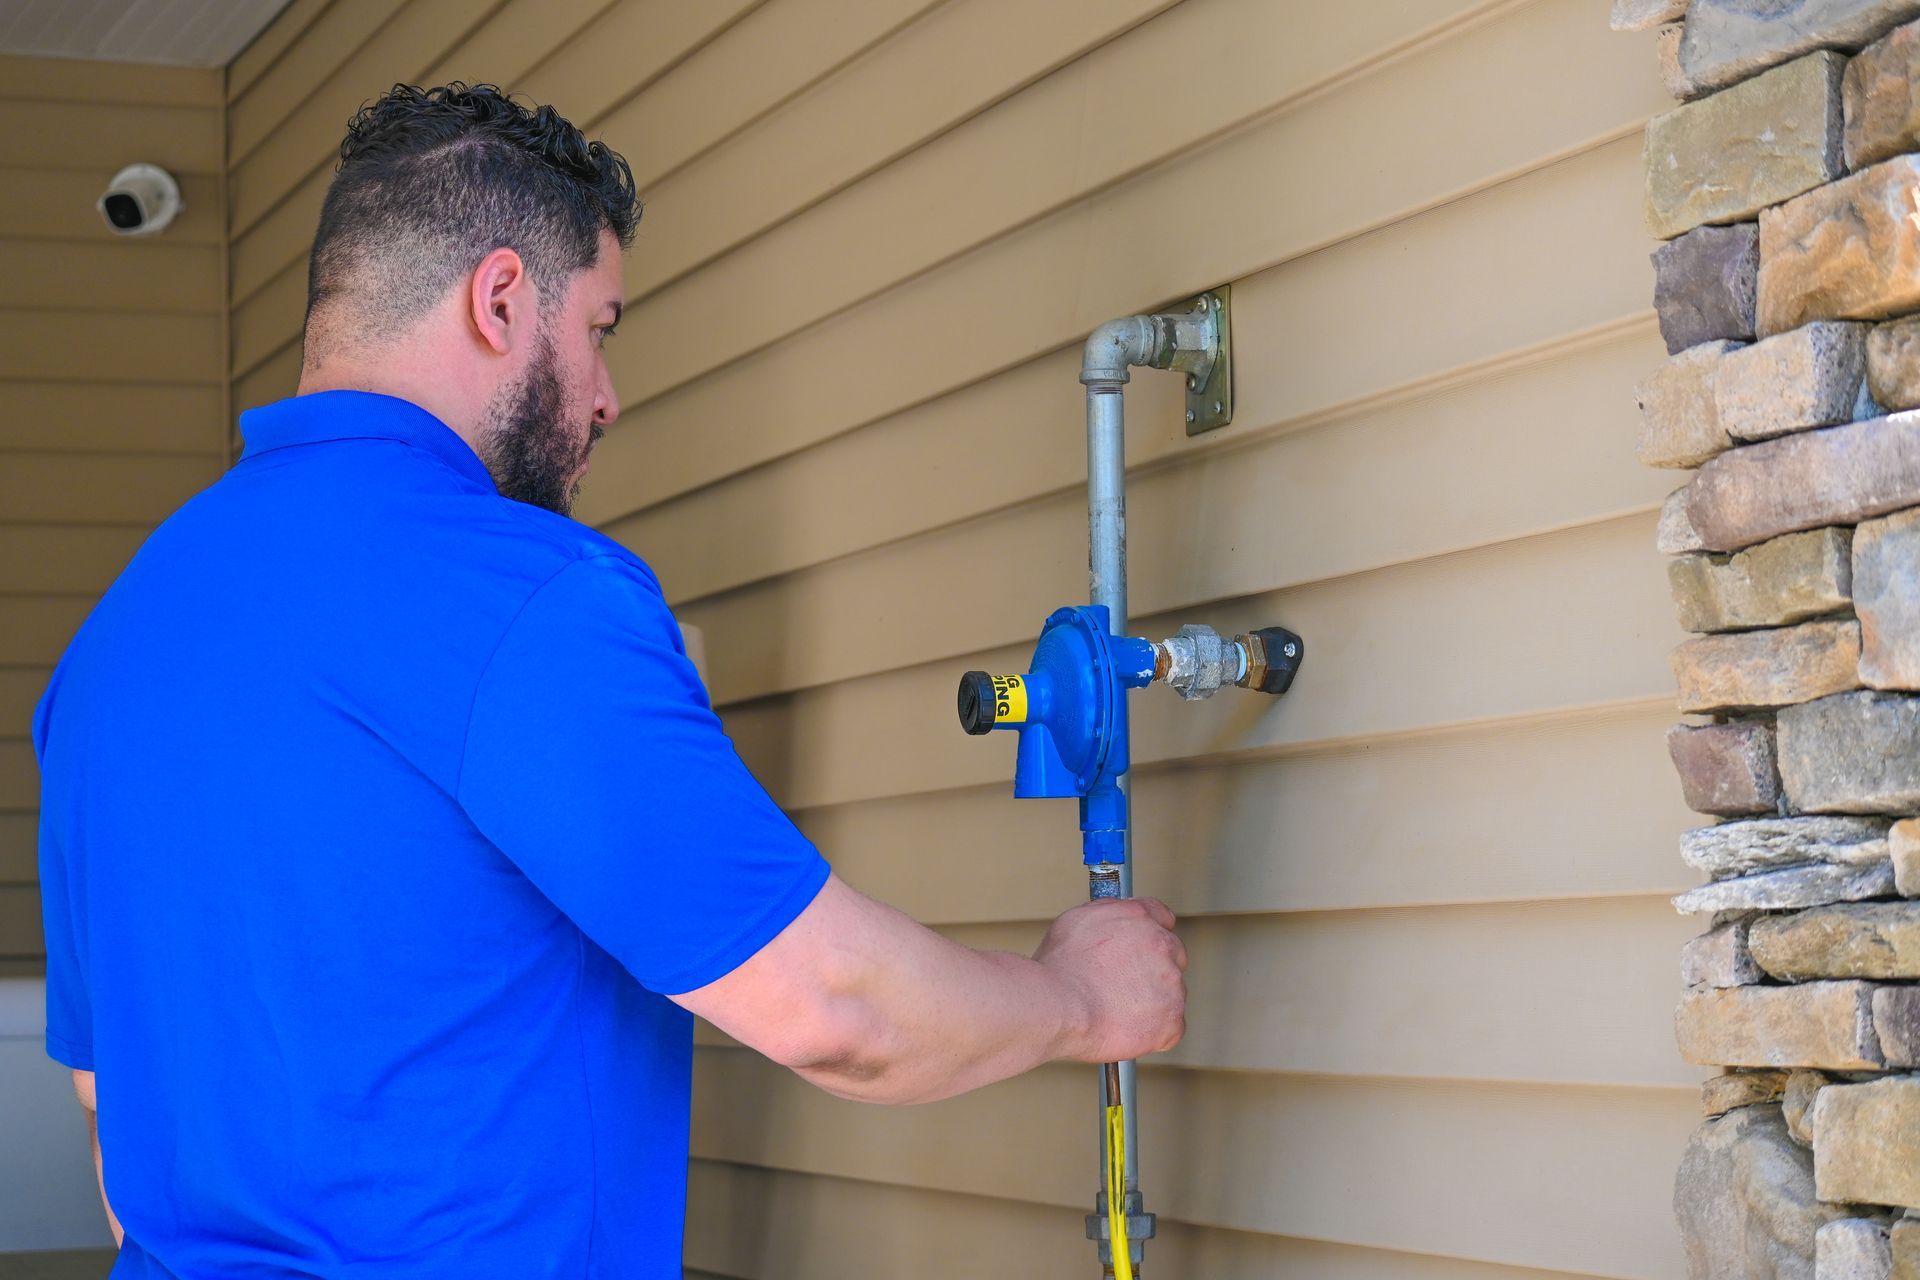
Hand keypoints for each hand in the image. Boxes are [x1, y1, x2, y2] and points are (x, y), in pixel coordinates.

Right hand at [1033, 897, 1186, 1063]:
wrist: (1060, 1006)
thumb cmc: (1060, 969)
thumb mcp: (1077, 920)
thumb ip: (1108, 912)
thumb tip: (1116, 914)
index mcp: (1139, 918)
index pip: (1162, 918)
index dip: (1151, 935)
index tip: (1144, 947)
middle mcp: (1162, 945)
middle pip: (1172, 957)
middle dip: (1153, 971)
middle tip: (1123, 986)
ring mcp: (1172, 984)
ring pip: (1171, 994)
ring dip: (1151, 1002)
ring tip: (1115, 1010)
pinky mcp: (1172, 1020)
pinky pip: (1170, 1028)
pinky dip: (1153, 1032)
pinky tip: (1127, 1028)